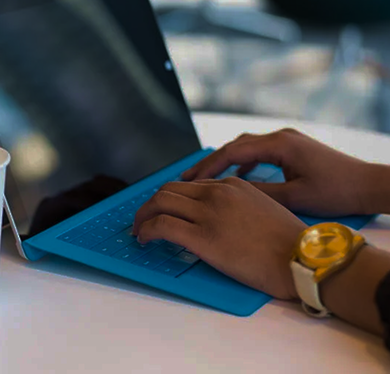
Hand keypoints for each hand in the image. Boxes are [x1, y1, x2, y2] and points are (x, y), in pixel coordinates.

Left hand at [133, 178, 305, 298]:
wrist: (304, 259)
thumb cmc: (290, 243)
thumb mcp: (262, 210)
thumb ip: (237, 206)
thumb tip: (218, 218)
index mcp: (232, 185)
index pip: (189, 186)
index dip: (172, 199)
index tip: (164, 210)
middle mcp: (217, 193)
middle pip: (168, 190)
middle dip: (151, 204)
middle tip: (144, 218)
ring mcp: (209, 213)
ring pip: (160, 203)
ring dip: (143, 215)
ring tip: (139, 230)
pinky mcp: (202, 237)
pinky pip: (161, 226)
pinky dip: (146, 230)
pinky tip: (144, 239)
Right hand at [183, 128, 388, 216]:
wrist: (368, 184)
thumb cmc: (337, 191)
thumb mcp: (294, 196)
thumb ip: (260, 192)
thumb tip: (230, 192)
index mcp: (279, 144)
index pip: (233, 152)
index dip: (208, 166)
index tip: (189, 180)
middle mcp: (281, 137)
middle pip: (235, 146)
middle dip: (211, 162)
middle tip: (187, 178)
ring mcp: (287, 140)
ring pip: (246, 148)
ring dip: (225, 162)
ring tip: (205, 178)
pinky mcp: (292, 148)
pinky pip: (259, 152)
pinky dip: (243, 163)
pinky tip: (237, 177)